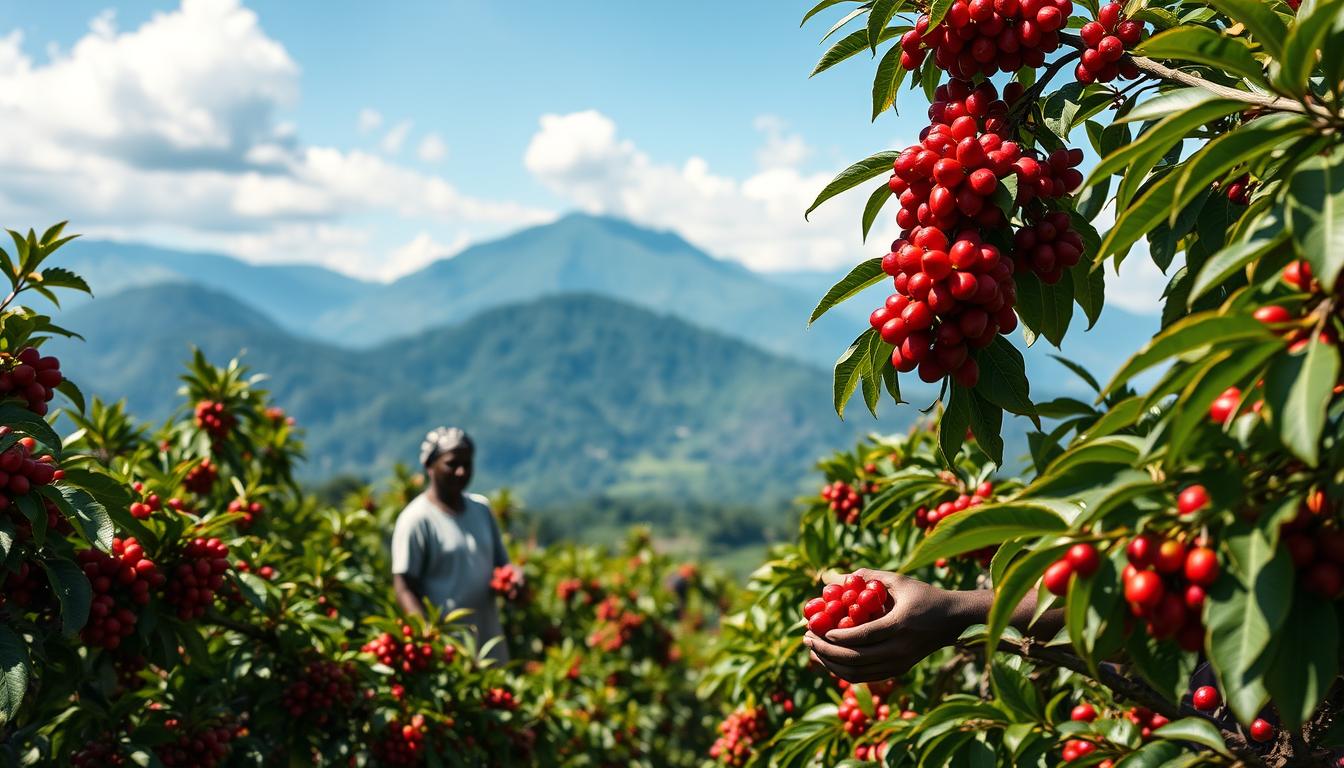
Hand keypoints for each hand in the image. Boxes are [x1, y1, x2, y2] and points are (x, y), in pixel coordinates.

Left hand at [804, 569, 968, 681]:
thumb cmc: (923, 595)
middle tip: (807, 639)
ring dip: (831, 664)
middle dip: (826, 651)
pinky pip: (866, 677)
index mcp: (900, 625)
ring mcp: (900, 663)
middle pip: (856, 658)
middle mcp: (900, 649)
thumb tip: (833, 577)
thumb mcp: (898, 581)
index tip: (818, 629)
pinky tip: (829, 659)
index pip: (864, 636)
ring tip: (812, 650)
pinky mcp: (899, 670)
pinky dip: (844, 671)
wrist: (952, 620)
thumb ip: (866, 576)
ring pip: (858, 673)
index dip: (838, 636)